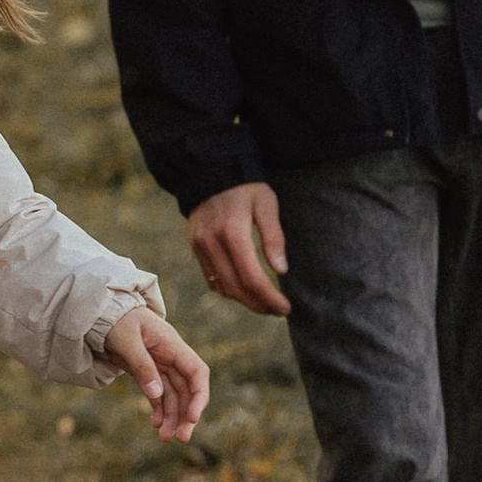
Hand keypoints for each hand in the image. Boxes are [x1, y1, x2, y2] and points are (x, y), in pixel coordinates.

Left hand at [103, 304, 208, 442]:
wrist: (103, 311)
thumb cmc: (117, 319)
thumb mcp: (126, 339)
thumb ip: (141, 366)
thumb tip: (156, 393)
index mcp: (171, 344)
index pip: (196, 372)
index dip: (199, 395)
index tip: (193, 417)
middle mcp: (171, 356)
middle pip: (187, 389)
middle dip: (187, 414)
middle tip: (181, 438)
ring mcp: (160, 365)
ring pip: (174, 395)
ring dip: (173, 417)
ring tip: (166, 438)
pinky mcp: (148, 372)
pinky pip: (159, 394)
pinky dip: (160, 409)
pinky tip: (156, 424)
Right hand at [187, 182, 288, 317]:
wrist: (210, 171)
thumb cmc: (245, 186)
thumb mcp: (266, 203)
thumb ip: (273, 237)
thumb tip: (281, 271)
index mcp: (232, 232)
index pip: (252, 278)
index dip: (270, 298)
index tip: (286, 307)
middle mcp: (212, 243)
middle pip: (236, 289)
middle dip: (259, 305)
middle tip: (278, 310)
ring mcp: (200, 247)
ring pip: (222, 288)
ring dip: (244, 301)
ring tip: (264, 303)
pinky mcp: (195, 248)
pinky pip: (211, 279)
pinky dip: (228, 290)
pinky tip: (244, 289)